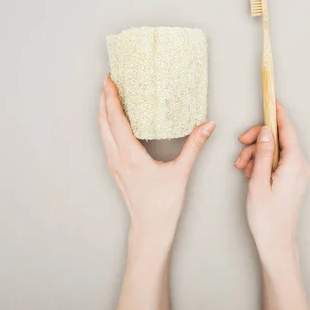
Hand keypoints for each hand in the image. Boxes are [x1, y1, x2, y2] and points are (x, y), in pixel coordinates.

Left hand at [98, 74, 215, 246]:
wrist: (150, 229)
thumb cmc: (163, 205)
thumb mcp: (181, 172)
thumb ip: (194, 146)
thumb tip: (207, 126)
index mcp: (130, 156)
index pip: (116, 120)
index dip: (111, 98)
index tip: (110, 81)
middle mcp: (117, 158)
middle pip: (103, 122)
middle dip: (103, 99)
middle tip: (108, 80)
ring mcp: (114, 164)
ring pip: (102, 131)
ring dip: (103, 111)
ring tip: (109, 95)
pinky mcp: (116, 169)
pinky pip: (107, 140)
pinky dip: (107, 125)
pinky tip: (115, 121)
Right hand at [234, 101, 309, 265]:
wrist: (276, 243)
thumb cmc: (267, 217)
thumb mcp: (258, 182)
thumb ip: (262, 153)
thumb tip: (266, 131)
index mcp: (294, 164)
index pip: (287, 130)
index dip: (278, 113)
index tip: (271, 100)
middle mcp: (300, 166)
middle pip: (278, 139)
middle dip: (258, 139)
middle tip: (241, 145)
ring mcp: (298, 173)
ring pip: (275, 150)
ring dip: (256, 153)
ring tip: (242, 167)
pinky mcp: (293, 179)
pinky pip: (277, 161)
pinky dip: (262, 162)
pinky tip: (250, 172)